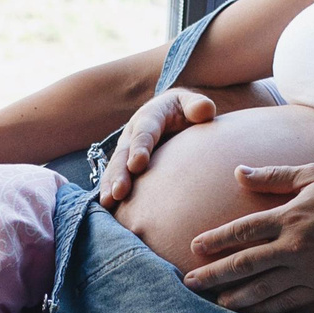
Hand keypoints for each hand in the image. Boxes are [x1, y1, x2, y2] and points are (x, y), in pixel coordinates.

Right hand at [97, 87, 218, 208]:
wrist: (174, 116)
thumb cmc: (186, 111)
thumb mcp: (192, 103)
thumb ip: (198, 106)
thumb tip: (204, 109)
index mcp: (150, 116)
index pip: (144, 131)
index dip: (140, 147)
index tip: (138, 164)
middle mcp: (132, 133)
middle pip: (123, 154)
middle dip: (120, 173)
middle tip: (119, 192)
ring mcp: (127, 150)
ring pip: (115, 168)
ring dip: (111, 185)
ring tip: (108, 202)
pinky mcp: (126, 164)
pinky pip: (115, 178)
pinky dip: (111, 191)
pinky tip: (109, 209)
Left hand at [179, 163, 313, 312]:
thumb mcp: (311, 174)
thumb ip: (273, 176)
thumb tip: (238, 172)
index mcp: (290, 217)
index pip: (243, 231)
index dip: (216, 240)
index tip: (194, 247)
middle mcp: (295, 246)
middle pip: (245, 263)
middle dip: (215, 274)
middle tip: (190, 282)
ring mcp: (308, 270)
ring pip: (263, 288)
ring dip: (236, 296)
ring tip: (215, 302)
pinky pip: (287, 301)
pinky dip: (266, 308)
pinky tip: (250, 311)